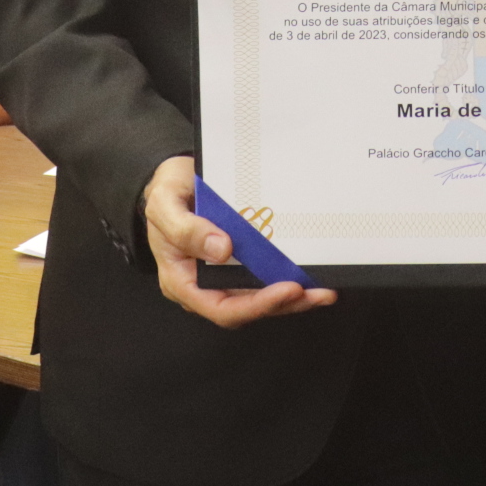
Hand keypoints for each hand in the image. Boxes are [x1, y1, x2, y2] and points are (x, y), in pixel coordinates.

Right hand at [142, 155, 334, 327]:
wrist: (176, 178)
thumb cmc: (166, 193)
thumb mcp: (164, 204)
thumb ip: (185, 229)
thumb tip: (220, 249)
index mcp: (182, 280)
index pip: (221, 307)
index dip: (256, 305)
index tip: (285, 289)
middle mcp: (206, 284)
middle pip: (247, 308)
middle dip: (283, 304)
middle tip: (315, 293)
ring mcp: (225, 274)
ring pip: (260, 296)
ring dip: (293, 297)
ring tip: (321, 290)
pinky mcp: (241, 260)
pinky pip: (265, 275)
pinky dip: (288, 276)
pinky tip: (310, 273)